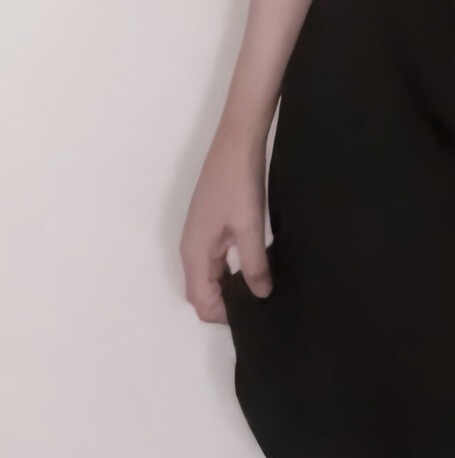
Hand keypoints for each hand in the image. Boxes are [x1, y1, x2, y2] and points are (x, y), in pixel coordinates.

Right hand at [180, 127, 272, 323]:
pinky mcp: (208, 224)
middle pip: (202, 292)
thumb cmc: (239, 184)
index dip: (224, 314)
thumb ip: (253, 265)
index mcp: (195, 253)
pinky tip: (254, 263)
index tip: (254, 312)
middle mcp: (190, 248)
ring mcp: (198, 235)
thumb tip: (261, 295)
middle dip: (225, 303)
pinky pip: (214, 259)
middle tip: (260, 300)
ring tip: (261, 285)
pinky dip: (229, 269)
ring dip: (228, 286)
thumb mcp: (250, 227)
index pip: (201, 303)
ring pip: (209, 275)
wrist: (236, 142)